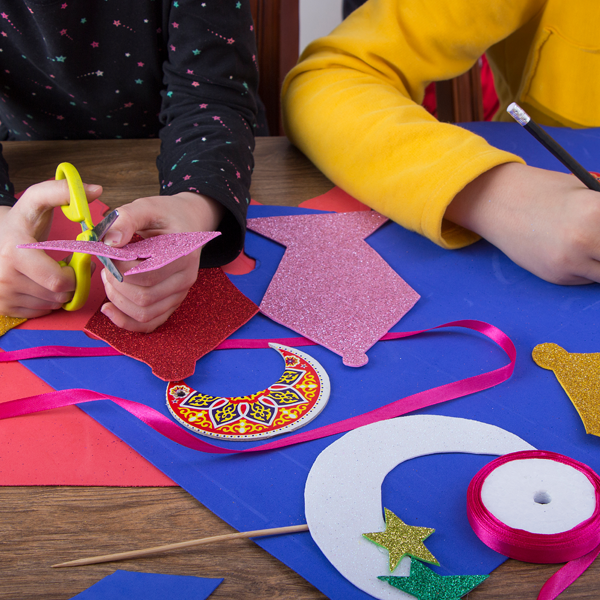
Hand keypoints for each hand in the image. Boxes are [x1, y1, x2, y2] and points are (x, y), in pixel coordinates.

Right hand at [0, 180, 101, 317]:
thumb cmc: (19, 221)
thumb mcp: (36, 200)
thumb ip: (63, 191)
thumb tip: (96, 189)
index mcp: (14, 253)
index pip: (59, 282)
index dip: (75, 274)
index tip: (75, 261)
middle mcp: (4, 277)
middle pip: (57, 296)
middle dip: (70, 283)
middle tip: (65, 267)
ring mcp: (1, 294)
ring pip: (49, 305)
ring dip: (58, 292)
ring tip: (50, 272)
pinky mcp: (2, 306)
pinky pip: (39, 312)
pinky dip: (46, 301)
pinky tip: (40, 283)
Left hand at [99, 192, 222, 332]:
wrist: (188, 222)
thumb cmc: (166, 215)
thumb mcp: (146, 206)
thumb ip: (126, 219)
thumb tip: (109, 242)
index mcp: (182, 254)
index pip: (146, 275)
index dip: (119, 268)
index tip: (108, 253)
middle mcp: (185, 279)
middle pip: (144, 297)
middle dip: (115, 284)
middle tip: (105, 265)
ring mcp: (179, 294)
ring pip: (144, 313)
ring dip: (117, 300)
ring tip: (109, 279)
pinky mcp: (171, 303)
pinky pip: (149, 324)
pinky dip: (126, 321)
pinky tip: (109, 308)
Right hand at [445, 163, 599, 283]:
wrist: (498, 203)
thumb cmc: (546, 192)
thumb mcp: (589, 192)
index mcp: (597, 213)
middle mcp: (585, 241)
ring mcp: (569, 262)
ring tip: (592, 246)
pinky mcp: (557, 276)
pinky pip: (588, 278)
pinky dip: (590, 268)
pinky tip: (577, 250)